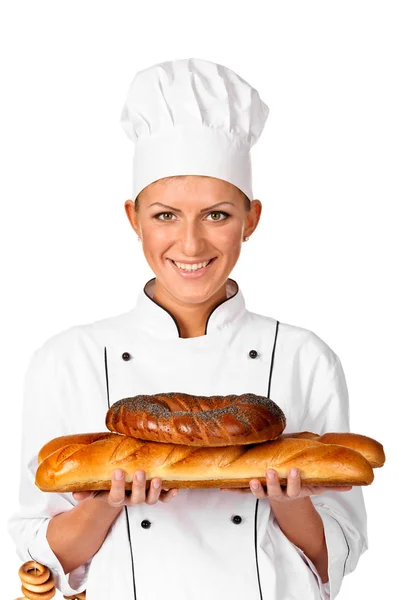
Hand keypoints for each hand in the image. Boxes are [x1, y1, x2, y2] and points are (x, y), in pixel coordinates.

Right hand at [72, 469, 179, 506]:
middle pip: (136, 499)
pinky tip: (175, 488)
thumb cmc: (106, 484)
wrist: (119, 489)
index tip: (117, 471)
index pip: (116, 496)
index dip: (117, 486)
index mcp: (116, 497)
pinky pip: (164, 498)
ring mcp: (144, 497)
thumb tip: (75, 494)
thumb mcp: (95, 486)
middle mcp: (131, 499)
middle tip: (139, 472)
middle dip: (138, 486)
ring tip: (157, 479)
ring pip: (151, 499)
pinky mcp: (155, 495)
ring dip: (156, 490)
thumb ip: (86, 489)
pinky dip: (170, 494)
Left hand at [220, 468, 352, 501]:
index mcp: (294, 492)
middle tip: (271, 471)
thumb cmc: (302, 488)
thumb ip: (332, 486)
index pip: (296, 487)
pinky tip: (221, 485)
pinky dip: (232, 489)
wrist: (288, 504)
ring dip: (253, 487)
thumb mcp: (317, 488)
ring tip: (250, 479)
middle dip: (273, 482)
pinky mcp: (255, 492)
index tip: (294, 470)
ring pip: (258, 492)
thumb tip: (351, 483)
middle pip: (275, 490)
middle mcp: (280, 494)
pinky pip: (242, 491)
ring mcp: (267, 494)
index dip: (294, 481)